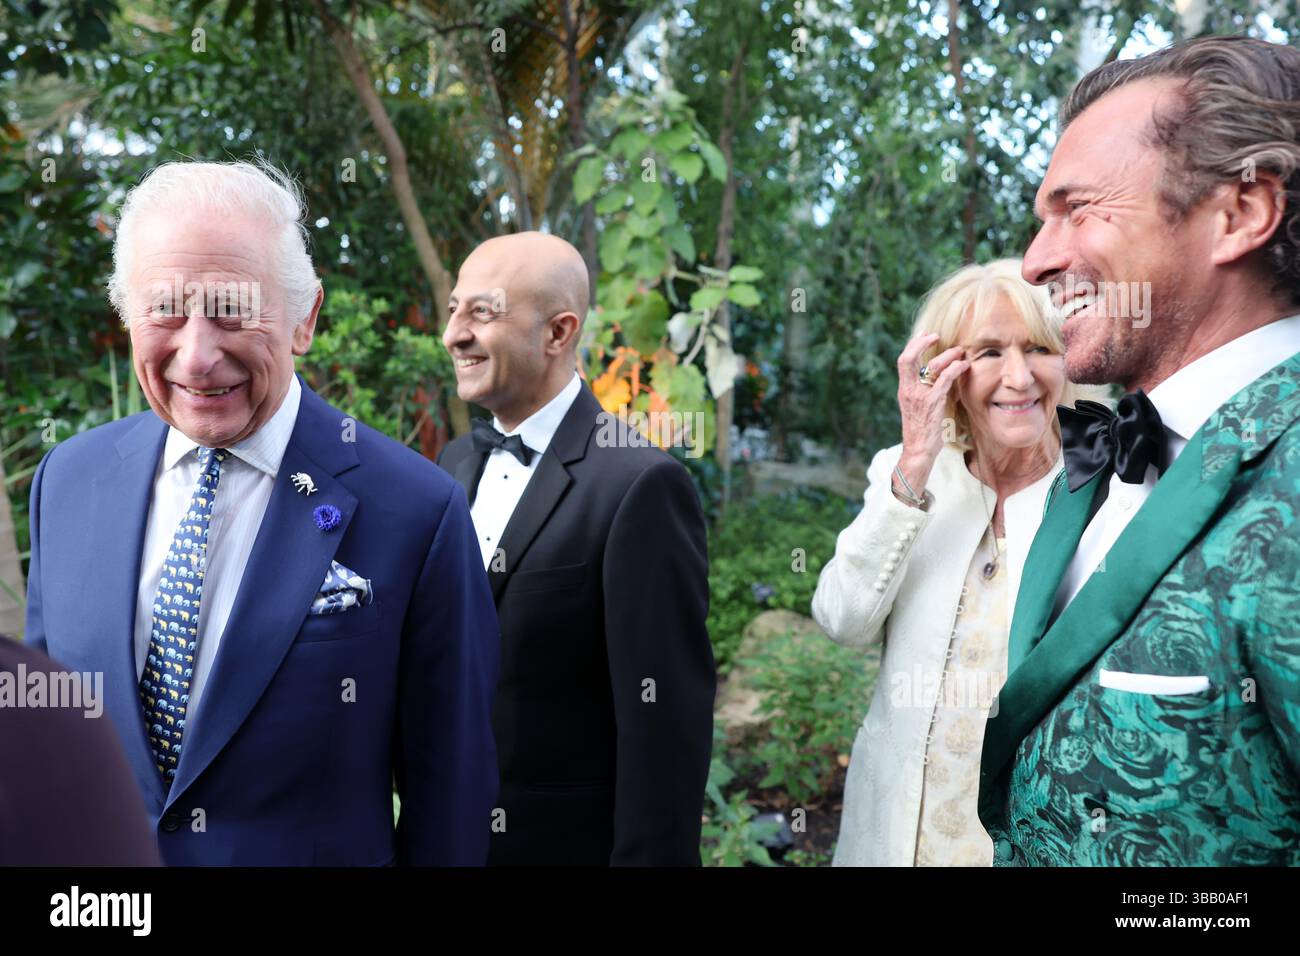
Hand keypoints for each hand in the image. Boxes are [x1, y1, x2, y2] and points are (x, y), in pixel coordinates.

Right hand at [894, 332, 970, 495]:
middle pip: (907, 358)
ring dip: (948, 355)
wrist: (918, 451)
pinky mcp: (932, 403)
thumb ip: (924, 392)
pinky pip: (945, 380)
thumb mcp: (917, 408)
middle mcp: (908, 390)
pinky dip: (956, 369)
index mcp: (904, 390)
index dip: (913, 344)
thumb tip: (938, 378)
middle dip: (922, 343)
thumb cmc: (921, 431)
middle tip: (938, 336)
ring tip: (960, 351)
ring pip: (931, 367)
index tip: (924, 334)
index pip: (903, 361)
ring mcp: (919, 396)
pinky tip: (965, 366)